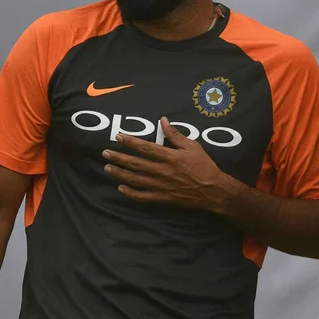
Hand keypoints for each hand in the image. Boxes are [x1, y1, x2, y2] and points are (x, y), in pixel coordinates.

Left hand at [103, 117, 244, 213]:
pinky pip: (143, 196)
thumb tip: (163, 121)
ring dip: (119, 173)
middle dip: (118, 157)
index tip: (118, 137)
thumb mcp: (193, 146)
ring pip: (135, 179)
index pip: (145, 147)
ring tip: (108, 168)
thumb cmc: (204, 166)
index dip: (130, 141)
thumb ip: (175, 135)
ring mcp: (161, 185)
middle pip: (135, 163)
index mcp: (169, 156)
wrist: (213, 190)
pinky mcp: (163, 197)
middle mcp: (162, 171)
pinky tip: (121, 188)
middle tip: (105, 153)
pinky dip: (131, 193)